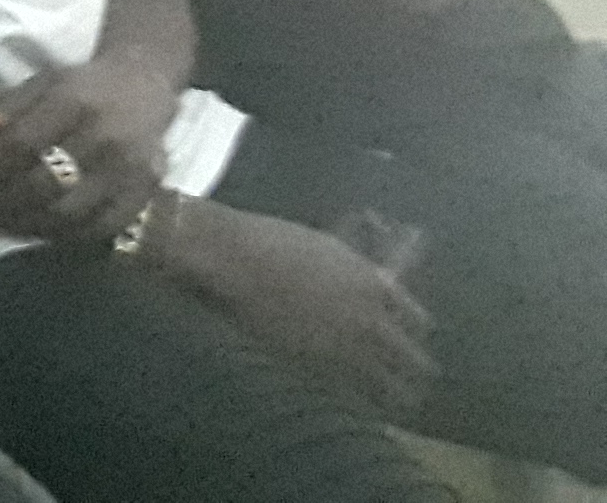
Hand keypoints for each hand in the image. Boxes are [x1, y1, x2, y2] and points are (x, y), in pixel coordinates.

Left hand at [0, 56, 176, 241]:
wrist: (145, 88)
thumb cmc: (83, 86)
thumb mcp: (43, 82)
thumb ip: (5, 107)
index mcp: (76, 101)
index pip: (23, 143)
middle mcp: (106, 138)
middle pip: (44, 186)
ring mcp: (131, 172)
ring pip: (68, 215)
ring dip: (23, 225)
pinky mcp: (144, 196)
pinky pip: (96, 230)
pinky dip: (60, 235)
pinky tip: (33, 228)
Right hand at [161, 201, 435, 419]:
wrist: (231, 258)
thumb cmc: (270, 242)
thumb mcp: (326, 249)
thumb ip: (356, 274)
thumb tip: (372, 286)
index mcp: (374, 284)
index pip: (417, 320)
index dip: (413, 332)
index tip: (407, 339)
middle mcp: (369, 320)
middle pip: (413, 360)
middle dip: (414, 370)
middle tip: (411, 379)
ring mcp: (345, 348)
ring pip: (391, 389)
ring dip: (394, 395)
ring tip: (393, 404)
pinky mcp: (317, 369)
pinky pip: (354, 397)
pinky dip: (361, 404)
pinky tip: (358, 407)